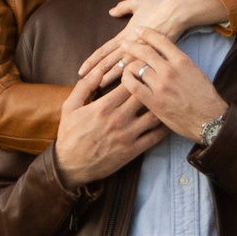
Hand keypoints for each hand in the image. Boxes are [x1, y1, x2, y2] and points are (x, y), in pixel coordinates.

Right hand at [53, 60, 166, 186]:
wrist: (70, 166)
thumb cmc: (69, 134)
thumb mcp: (70, 107)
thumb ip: (85, 86)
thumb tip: (98, 70)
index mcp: (104, 106)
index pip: (129, 82)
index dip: (138, 72)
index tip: (141, 68)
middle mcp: (119, 118)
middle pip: (145, 95)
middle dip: (152, 85)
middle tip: (158, 80)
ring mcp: (128, 135)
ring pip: (154, 115)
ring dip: (161, 104)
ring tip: (165, 97)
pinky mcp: (133, 150)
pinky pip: (155, 137)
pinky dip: (164, 127)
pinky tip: (167, 120)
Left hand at [77, 0, 227, 81]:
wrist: (177, 13)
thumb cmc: (158, 7)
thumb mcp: (137, 2)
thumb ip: (123, 7)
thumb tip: (111, 11)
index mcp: (124, 35)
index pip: (104, 50)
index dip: (92, 60)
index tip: (81, 69)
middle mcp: (130, 45)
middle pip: (109, 61)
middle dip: (95, 72)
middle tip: (83, 81)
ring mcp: (142, 53)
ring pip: (121, 69)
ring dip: (109, 78)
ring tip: (97, 88)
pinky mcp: (153, 58)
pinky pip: (139, 70)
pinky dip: (130, 79)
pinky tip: (124, 87)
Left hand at [108, 27, 228, 143]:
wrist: (209, 119)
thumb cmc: (204, 97)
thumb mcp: (195, 72)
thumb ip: (179, 62)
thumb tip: (165, 54)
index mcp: (182, 61)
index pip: (161, 40)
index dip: (147, 33)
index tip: (138, 30)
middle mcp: (170, 70)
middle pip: (145, 51)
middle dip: (132, 46)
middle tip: (124, 44)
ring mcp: (161, 86)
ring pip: (136, 67)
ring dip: (129, 65)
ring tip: (125, 66)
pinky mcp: (154, 101)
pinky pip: (133, 86)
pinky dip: (127, 80)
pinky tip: (126, 79)